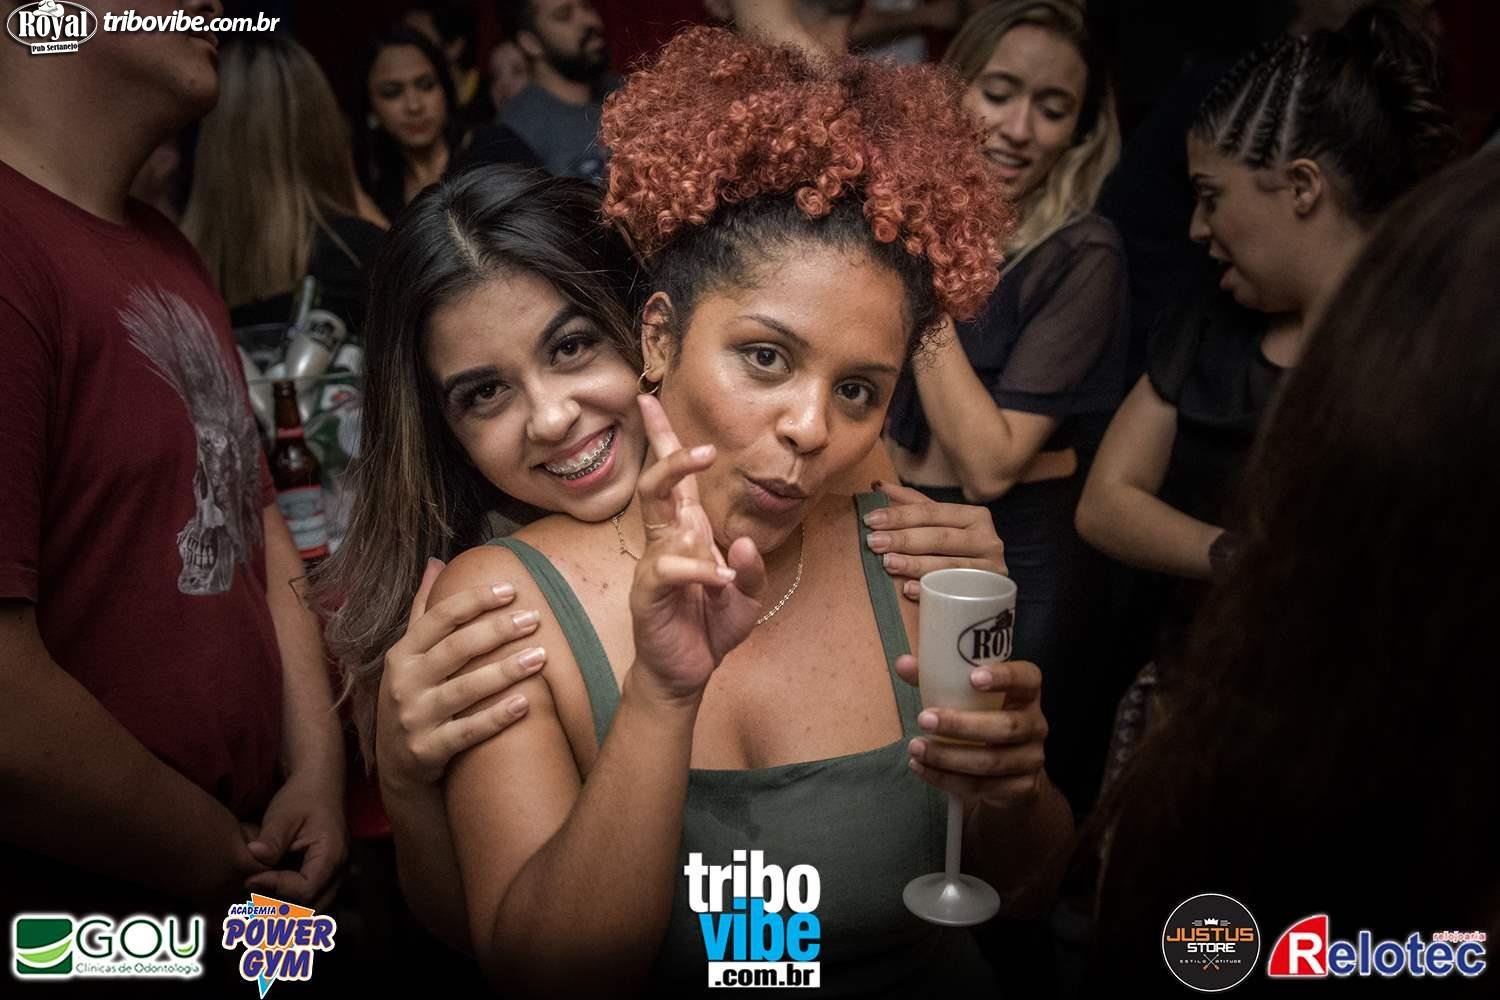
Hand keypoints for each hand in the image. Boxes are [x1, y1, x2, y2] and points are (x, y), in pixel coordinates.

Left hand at [244, 771, 348, 909]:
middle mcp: (338, 872)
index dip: (275, 889)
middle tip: (252, 897)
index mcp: (331, 856)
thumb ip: (271, 839)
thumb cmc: (302, 797)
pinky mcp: (326, 879)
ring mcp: (335, 877)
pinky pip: (313, 904)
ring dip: (287, 914)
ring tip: (259, 902)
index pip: (304, 891)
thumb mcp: (283, 814)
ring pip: (315, 913)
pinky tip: (271, 900)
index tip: (251, 878)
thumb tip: (253, 857)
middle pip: (313, 911)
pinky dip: (293, 909)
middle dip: (281, 911)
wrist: (319, 785)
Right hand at [377, 558, 547, 790]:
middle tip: (534, 619)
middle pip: (456, 649)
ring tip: (540, 656)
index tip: (511, 589)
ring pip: (464, 690)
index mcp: (402, 654)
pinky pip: (467, 732)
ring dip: (504, 671)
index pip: (439, 617)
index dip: (475, 600)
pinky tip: (526, 704)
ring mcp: (414, 718)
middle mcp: (404, 683)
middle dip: (497, 631)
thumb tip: (436, 562)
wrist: (397, 766)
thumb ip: (423, 610)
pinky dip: (496, 718)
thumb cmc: (414, 698)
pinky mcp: (427, 750)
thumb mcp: (409, 656)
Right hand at [628, 395, 766, 701]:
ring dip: (682, 492)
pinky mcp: (648, 592)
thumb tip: (744, 543)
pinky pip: (668, 567)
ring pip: (657, 514)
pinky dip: (698, 569)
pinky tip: (719, 580)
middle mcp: (667, 540)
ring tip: (706, 473)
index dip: (662, 439)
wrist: (687, 672)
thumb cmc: (711, 626)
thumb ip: (752, 568)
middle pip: (656, 483)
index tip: (649, 400)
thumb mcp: (747, 596)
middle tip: (692, 436)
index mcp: (687, 532)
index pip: (674, 479)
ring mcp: (655, 563)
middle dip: (667, 450)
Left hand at [865, 481, 1007, 600]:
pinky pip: (953, 591)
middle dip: (903, 539)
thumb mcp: (939, 525)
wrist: (986, 591)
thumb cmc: (956, 551)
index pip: (932, 512)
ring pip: (946, 565)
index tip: (870, 520)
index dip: (900, 515)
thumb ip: (912, 505)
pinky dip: (929, 589)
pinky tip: (908, 589)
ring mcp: (989, 568)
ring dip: (914, 564)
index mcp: (974, 516)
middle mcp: (987, 539)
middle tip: (873, 542)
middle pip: (939, 537)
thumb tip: (878, 486)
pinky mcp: (986, 593)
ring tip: (887, 563)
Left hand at [894, 655, 1047, 811]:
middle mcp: (1035, 724)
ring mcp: (1031, 758)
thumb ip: (938, 680)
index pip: (1027, 678)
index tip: (973, 678)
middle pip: (1006, 726)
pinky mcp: (1021, 788)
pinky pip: (983, 787)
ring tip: (916, 748)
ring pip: (992, 761)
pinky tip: (922, 769)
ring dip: (948, 757)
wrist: (1011, 770)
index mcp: (1026, 693)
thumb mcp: (967, 697)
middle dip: (962, 725)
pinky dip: (947, 779)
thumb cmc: (983, 718)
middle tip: (923, 719)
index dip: (1004, 676)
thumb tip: (903, 664)